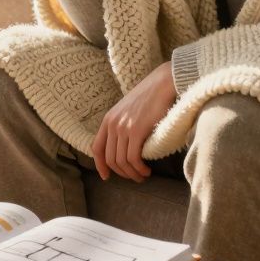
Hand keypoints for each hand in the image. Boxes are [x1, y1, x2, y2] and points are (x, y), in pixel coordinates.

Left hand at [92, 62, 176, 182]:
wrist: (163, 83)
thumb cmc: (150, 96)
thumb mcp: (128, 110)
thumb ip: (123, 124)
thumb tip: (125, 144)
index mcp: (108, 120)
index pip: (96, 148)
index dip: (100, 165)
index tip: (107, 176)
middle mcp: (112, 124)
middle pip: (110, 159)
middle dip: (122, 173)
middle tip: (135, 178)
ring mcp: (123, 127)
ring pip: (121, 161)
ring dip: (132, 173)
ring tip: (143, 176)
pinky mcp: (136, 130)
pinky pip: (133, 158)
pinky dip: (139, 168)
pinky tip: (146, 170)